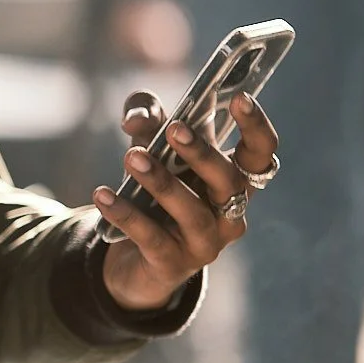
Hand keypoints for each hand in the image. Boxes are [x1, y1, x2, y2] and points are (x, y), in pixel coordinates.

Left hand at [94, 91, 280, 309]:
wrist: (133, 256)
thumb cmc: (155, 190)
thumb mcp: (151, 146)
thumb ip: (146, 120)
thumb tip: (136, 117)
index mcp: (234, 179)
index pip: (261, 153)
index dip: (256, 126)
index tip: (240, 98)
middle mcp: (230, 213)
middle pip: (230, 181)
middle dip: (203, 153)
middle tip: (174, 129)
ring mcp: (205, 243)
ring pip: (192, 212)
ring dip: (162, 182)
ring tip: (132, 157)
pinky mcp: (172, 264)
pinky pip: (151, 237)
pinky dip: (126, 214)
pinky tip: (102, 194)